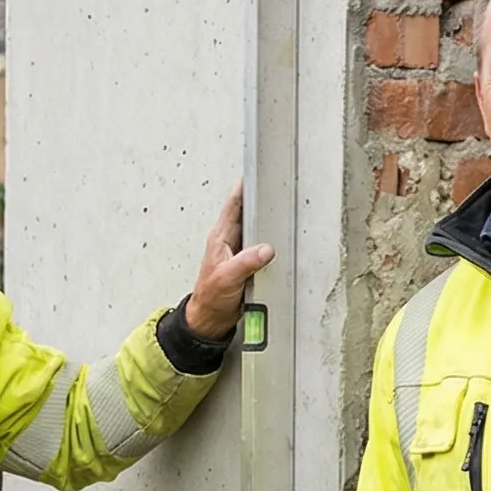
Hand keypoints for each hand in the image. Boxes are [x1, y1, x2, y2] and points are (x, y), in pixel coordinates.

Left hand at [184, 182, 274, 339]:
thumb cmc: (212, 297)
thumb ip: (247, 262)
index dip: (243, 188)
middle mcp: (229, 241)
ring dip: (265, 217)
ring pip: (254, 228)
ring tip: (279, 204)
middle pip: (246, 212)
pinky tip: (278, 236)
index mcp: (221, 238)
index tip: (254, 172)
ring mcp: (238, 251)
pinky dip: (269, 238)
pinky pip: (260, 244)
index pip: (233, 205)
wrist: (210, 318)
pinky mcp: (246, 263)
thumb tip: (266, 249)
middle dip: (258, 197)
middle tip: (273, 183)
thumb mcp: (228, 277)